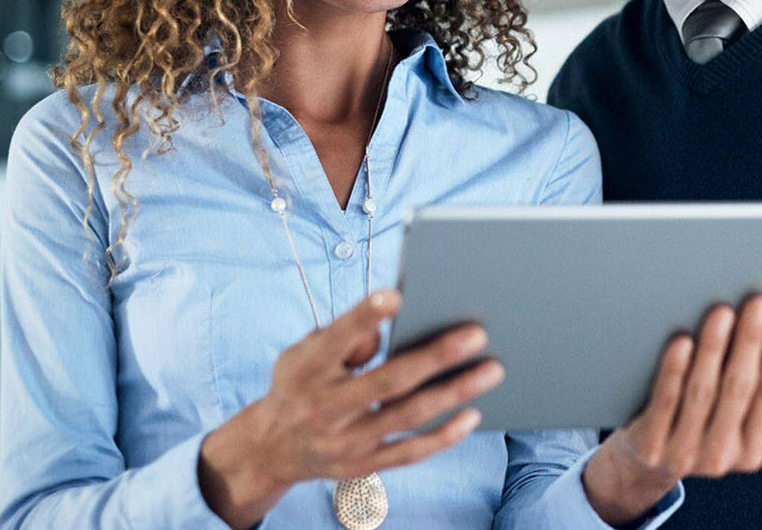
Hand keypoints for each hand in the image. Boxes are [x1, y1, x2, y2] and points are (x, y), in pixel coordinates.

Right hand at [197, 289, 500, 528]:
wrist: (270, 448)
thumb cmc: (299, 382)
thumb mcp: (301, 352)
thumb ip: (341, 335)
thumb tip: (385, 322)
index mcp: (309, 369)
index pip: (337, 340)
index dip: (364, 317)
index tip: (395, 295)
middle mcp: (325, 408)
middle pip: (388, 381)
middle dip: (436, 356)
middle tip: (478, 333)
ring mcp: (345, 442)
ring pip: (408, 416)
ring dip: (454, 393)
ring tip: (492, 370)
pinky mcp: (362, 465)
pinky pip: (410, 452)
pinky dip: (444, 435)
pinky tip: (473, 414)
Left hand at [582, 296, 761, 525]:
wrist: (646, 459)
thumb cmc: (708, 421)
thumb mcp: (750, 418)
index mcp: (754, 450)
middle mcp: (722, 458)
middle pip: (740, 388)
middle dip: (751, 341)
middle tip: (758, 301)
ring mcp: (683, 456)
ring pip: (703, 391)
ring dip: (714, 347)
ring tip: (722, 310)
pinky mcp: (649, 448)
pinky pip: (665, 403)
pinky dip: (675, 370)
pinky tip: (682, 340)